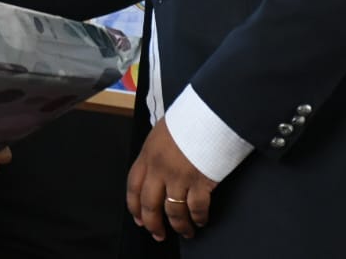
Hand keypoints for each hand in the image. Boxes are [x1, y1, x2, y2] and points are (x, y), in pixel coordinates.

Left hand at [126, 118, 217, 240]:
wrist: (211, 111)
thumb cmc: (190, 117)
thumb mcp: (163, 131)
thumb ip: (157, 151)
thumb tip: (158, 167)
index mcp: (147, 154)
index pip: (133, 186)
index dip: (134, 206)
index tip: (138, 218)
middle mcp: (159, 168)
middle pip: (150, 204)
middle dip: (153, 223)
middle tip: (158, 234)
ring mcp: (179, 177)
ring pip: (173, 211)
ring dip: (179, 226)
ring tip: (185, 232)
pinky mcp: (200, 182)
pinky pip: (196, 209)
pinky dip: (198, 218)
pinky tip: (201, 221)